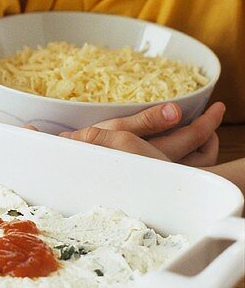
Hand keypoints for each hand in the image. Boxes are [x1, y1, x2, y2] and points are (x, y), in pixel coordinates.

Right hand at [59, 100, 224, 167]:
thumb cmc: (91, 150)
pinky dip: (186, 158)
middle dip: (210, 135)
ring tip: (199, 132)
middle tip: (212, 117)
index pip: (195, 136)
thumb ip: (146, 120)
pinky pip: (179, 170)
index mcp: (159, 153)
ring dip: (201, 148)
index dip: (209, 122)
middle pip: (203, 156)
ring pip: (194, 166)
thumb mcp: (116, 129)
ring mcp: (158, 175)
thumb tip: (175, 110)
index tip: (217, 107)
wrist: (70, 171)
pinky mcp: (148, 179)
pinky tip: (172, 146)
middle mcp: (163, 168)